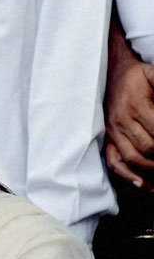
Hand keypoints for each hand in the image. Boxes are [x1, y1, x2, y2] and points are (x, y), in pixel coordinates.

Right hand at [105, 11, 153, 190]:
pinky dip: (127, 175)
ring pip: (132, 157)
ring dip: (151, 168)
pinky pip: (113, 161)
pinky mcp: (108, 139)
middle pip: (147, 147)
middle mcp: (123, 121)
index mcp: (137, 105)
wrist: (110, 74)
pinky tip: (142, 183)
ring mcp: (114, 132)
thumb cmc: (136, 76)